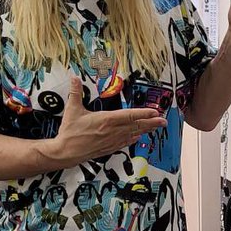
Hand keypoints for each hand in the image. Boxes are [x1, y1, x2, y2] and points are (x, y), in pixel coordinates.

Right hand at [47, 76, 166, 167]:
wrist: (66, 152)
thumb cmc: (70, 132)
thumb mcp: (72, 110)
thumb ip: (75, 93)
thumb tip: (74, 78)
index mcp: (106, 120)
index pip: (129, 115)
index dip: (143, 113)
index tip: (155, 111)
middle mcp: (112, 131)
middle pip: (135, 126)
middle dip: (151, 123)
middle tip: (164, 121)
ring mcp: (111, 141)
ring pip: (132, 134)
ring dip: (145, 130)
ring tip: (155, 127)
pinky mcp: (108, 148)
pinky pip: (124, 143)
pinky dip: (132, 139)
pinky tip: (137, 138)